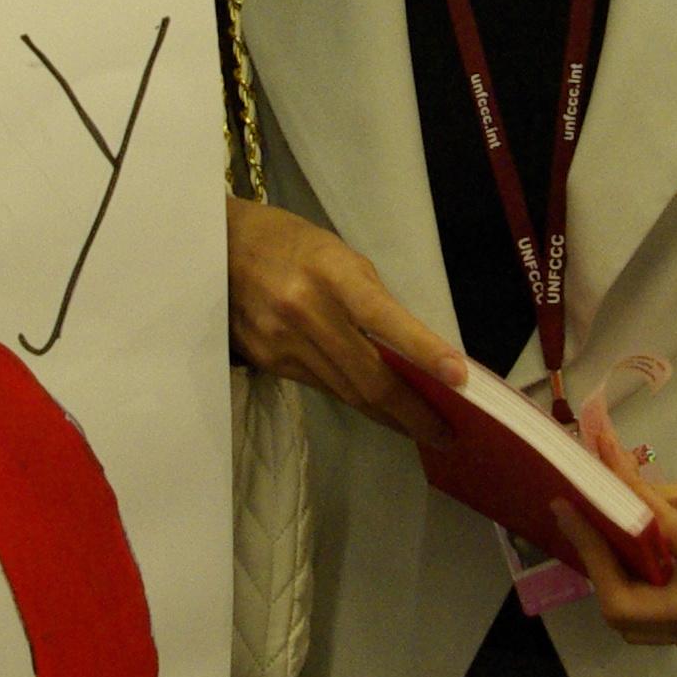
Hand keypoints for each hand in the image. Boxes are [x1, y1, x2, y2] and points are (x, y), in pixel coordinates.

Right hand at [224, 196, 458, 446]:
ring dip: (388, 415)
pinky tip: (378, 410)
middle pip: (367, 375)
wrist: (216, 247)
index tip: (459, 378)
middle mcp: (304, 311)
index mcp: (330, 273)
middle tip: (446, 433)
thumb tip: (409, 350)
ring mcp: (282, 342)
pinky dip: (356, 401)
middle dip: (412, 411)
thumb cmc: (291, 243)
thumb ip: (371, 299)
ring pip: (347, 392)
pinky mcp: (267, 362)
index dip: (424, 350)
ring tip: (421, 428)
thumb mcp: (339, 254)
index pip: (383, 317)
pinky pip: (323, 388)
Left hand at [550, 445, 676, 646]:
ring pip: (626, 619)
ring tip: (587, 529)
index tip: (593, 476)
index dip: (621, 507)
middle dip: (596, 560)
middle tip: (573, 514)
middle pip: (627, 607)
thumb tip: (596, 478)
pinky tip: (609, 550)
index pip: (659, 541)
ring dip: (602, 575)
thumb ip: (648, 494)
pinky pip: (639, 618)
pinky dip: (617, 585)